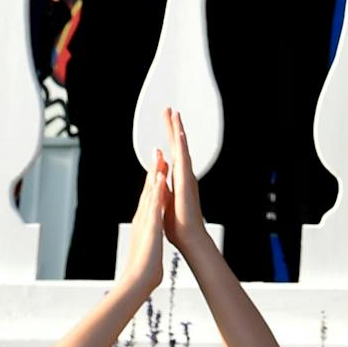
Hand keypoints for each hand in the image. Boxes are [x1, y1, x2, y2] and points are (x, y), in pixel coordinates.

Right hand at [116, 149, 169, 300]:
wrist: (137, 280)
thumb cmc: (144, 266)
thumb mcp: (147, 243)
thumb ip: (148, 235)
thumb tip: (150, 232)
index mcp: (144, 221)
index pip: (149, 197)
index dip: (152, 181)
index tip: (157, 165)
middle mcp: (142, 218)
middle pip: (148, 190)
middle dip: (153, 171)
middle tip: (157, 151)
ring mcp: (145, 220)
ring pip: (150, 193)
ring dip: (154, 174)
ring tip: (159, 156)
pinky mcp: (150, 225)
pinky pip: (154, 204)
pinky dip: (157, 190)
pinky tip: (160, 179)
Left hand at [161, 108, 210, 256]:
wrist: (189, 237)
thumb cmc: (178, 224)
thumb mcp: (165, 201)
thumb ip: (163, 187)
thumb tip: (159, 178)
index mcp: (178, 177)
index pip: (172, 152)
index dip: (170, 136)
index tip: (168, 121)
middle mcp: (184, 174)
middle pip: (177, 145)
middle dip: (173, 127)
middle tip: (170, 109)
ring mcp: (186, 177)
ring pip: (181, 149)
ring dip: (178, 131)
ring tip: (176, 115)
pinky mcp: (185, 183)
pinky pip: (183, 161)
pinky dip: (181, 147)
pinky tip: (179, 136)